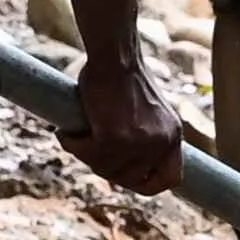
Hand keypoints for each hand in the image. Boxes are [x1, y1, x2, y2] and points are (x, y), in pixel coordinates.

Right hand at [68, 45, 187, 193]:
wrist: (115, 56)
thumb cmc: (124, 77)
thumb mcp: (148, 113)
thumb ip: (143, 140)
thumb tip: (119, 173)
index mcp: (173, 136)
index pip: (169, 179)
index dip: (146, 184)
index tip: (124, 177)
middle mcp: (161, 143)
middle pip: (128, 178)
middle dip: (104, 167)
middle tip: (88, 148)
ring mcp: (139, 143)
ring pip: (104, 168)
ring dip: (85, 154)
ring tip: (76, 136)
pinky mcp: (114, 137)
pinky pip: (86, 154)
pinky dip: (72, 144)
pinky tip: (66, 133)